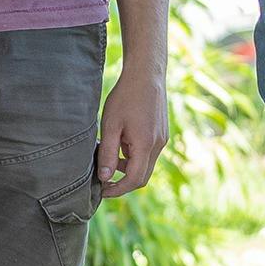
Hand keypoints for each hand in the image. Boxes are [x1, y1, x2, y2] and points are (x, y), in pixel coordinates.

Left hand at [97, 65, 168, 196]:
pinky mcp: (161, 133)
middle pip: (143, 176)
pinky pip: (148, 153)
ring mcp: (162, 139)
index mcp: (146, 145)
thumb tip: (105, 177)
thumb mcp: (110, 125)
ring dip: (127, 167)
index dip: (118, 189)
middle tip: (103, 180)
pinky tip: (120, 142)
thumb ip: (107, 153)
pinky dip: (134, 155)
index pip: (135, 180)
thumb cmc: (125, 97)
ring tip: (107, 154)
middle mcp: (158, 145)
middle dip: (123, 182)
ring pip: (145, 164)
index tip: (102, 190)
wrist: (146, 75)